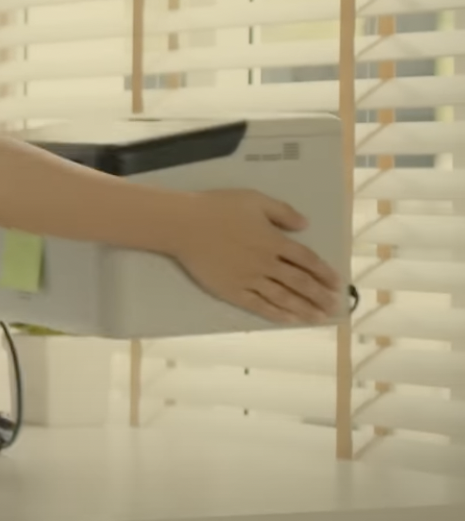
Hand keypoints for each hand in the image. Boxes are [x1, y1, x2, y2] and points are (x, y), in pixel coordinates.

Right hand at [165, 189, 343, 324]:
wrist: (183, 225)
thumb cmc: (217, 208)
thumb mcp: (255, 199)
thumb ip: (283, 212)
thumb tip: (306, 225)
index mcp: (274, 241)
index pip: (307, 260)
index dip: (325, 273)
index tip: (338, 284)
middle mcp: (266, 263)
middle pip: (300, 283)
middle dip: (319, 296)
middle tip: (334, 308)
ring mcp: (249, 279)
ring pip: (283, 298)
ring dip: (303, 309)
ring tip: (318, 318)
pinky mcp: (232, 290)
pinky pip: (258, 305)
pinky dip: (276, 314)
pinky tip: (288, 320)